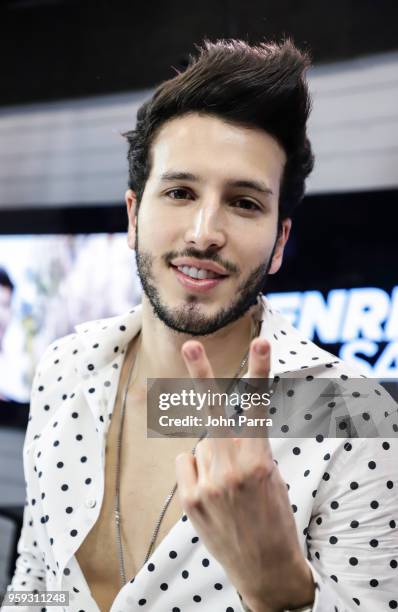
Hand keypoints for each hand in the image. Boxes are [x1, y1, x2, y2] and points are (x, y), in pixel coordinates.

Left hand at [175, 337, 314, 611]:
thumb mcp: (272, 479)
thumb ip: (245, 450)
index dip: (259, 371)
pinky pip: (188, 465)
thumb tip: (216, 433)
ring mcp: (207, 485)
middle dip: (202, 374)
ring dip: (212, 455)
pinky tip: (212, 496)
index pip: (258, 407)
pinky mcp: (190, 500)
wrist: (266, 570)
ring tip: (228, 487)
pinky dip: (197, 472)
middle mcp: (230, 469)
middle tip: (190, 345)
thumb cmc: (274, 518)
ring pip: (200, 445)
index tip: (260, 342)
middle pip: (213, 413)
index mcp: (258, 460)